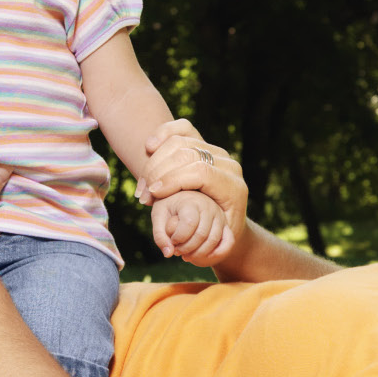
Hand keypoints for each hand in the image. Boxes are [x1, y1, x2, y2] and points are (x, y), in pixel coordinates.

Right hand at [135, 120, 245, 236]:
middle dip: (159, 173)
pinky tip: (150, 146)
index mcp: (233, 187)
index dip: (172, 180)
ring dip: (155, 161)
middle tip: (144, 196)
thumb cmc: (218, 236)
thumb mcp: (214, 246)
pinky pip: (182, 128)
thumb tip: (171, 249)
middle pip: (188, 154)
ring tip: (143, 185)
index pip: (201, 171)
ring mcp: (216, 151)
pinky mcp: (204, 144)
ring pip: (181, 141)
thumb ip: (198, 246)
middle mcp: (228, 164)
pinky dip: (164, 133)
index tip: (152, 196)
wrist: (228, 220)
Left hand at [152, 189, 232, 265]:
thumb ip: (160, 235)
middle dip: (187, 248)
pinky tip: (202, 256)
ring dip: (198, 254)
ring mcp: (219, 215)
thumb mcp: (158, 216)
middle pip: (201, 234)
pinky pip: (228, 242)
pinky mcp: (225, 224)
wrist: (183, 198)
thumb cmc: (169, 207)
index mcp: (192, 200)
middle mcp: (209, 206)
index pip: (189, 223)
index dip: (178, 237)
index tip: (171, 240)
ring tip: (185, 255)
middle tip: (177, 251)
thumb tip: (169, 254)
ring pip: (213, 240)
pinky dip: (216, 253)